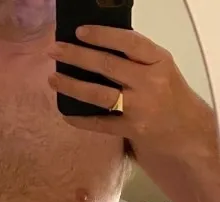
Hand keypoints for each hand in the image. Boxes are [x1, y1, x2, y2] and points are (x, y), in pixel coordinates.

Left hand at [47, 26, 203, 157]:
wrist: (185, 132)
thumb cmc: (167, 96)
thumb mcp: (160, 70)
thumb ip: (136, 59)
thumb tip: (96, 48)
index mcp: (159, 61)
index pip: (129, 42)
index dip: (103, 36)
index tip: (79, 32)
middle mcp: (150, 82)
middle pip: (108, 66)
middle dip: (77, 56)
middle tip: (54, 51)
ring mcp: (140, 107)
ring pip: (99, 94)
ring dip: (72, 86)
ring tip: (53, 79)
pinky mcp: (131, 129)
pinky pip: (99, 123)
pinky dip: (80, 119)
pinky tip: (65, 114)